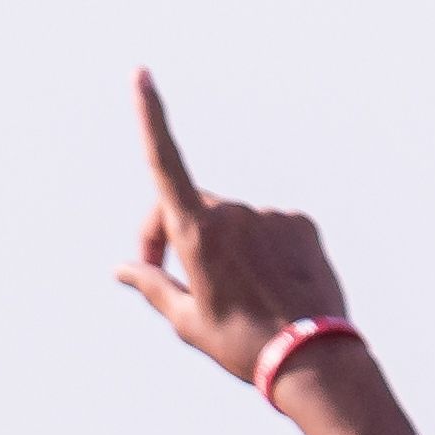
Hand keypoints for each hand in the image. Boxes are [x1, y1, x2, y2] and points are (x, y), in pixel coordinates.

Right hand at [113, 71, 353, 387]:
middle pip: (192, 206)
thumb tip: (121, 268)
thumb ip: (151, 284)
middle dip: (175, 230)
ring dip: (225, 244)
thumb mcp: (186, 319)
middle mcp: (234, 213)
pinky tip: (272, 284)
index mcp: (197, 232)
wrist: (313, 360)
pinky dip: (262, 247)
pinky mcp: (301, 223)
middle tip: (170, 274)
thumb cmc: (240, 345)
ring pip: (234, 220)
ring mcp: (271, 215)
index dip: (150, 116)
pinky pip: (271, 226)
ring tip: (238, 294)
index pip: (165, 163)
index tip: (141, 74)